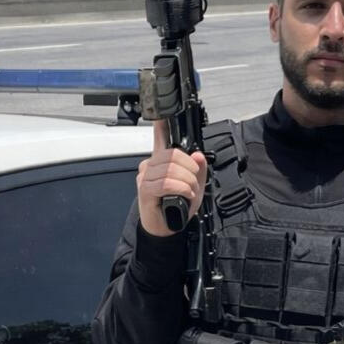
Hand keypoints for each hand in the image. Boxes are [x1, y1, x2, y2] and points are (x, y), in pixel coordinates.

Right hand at [136, 120, 206, 237]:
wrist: (164, 228)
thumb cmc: (175, 206)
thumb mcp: (194, 186)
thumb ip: (198, 170)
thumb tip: (198, 156)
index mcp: (161, 160)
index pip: (159, 137)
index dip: (160, 125)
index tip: (161, 115)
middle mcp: (150, 165)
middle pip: (174, 155)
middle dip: (191, 171)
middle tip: (194, 184)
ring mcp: (145, 177)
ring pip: (172, 169)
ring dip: (188, 182)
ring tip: (189, 192)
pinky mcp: (145, 190)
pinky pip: (167, 182)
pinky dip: (181, 189)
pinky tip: (185, 195)